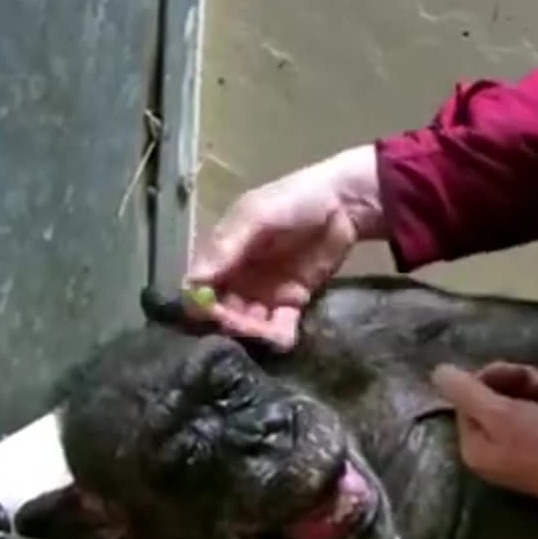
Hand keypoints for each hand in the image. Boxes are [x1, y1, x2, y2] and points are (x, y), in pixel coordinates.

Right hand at [185, 146, 383, 349]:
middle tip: (248, 326)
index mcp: (222, 252)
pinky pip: (279, 324)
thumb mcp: (256, 214)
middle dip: (232, 322)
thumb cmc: (294, 198)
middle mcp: (239, 275)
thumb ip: (227, 246)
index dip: (201, 303)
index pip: (200, 286)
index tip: (212, 314)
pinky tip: (284, 339)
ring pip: (250, 321)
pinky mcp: (292, 300)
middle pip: (224, 309)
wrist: (345, 203)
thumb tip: (193, 282)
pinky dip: (279, 335)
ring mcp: (265, 290)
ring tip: (270, 334)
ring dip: (255, 333)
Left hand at [431, 364, 537, 514]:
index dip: (492, 377)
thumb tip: (437, 372)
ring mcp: (528, 450)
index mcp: (475, 447)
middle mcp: (497, 451)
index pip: (469, 397)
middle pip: (500, 396)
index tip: (515, 371)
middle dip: (526, 384)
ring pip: (531, 399)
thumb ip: (464, 390)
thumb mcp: (498, 413)